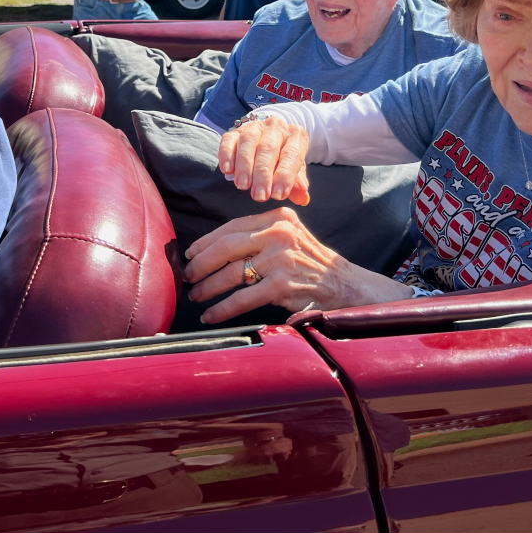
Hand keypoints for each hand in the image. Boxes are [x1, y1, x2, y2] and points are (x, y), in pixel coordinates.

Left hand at [182, 207, 403, 323]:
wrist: (344, 284)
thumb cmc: (311, 263)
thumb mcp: (290, 236)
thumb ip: (260, 235)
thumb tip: (214, 248)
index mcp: (278, 217)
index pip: (232, 227)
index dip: (206, 242)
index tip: (190, 253)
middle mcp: (279, 234)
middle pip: (227, 247)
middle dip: (201, 264)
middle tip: (187, 276)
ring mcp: (281, 260)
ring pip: (232, 273)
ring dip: (208, 287)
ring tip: (196, 295)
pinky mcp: (282, 285)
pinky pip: (242, 298)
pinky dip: (222, 308)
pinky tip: (211, 315)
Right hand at [218, 114, 311, 203]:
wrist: (271, 140)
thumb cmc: (284, 161)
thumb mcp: (296, 171)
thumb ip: (297, 184)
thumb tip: (302, 198)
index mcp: (296, 136)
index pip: (292, 154)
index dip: (285, 176)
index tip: (277, 195)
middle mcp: (276, 127)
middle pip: (268, 148)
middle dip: (262, 174)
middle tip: (259, 196)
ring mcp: (255, 127)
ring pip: (248, 141)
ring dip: (244, 165)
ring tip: (242, 186)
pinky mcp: (236, 130)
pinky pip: (229, 139)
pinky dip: (226, 154)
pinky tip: (227, 171)